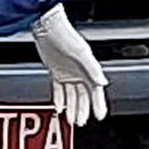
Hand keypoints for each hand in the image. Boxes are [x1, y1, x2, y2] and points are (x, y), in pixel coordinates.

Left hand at [34, 7, 108, 129]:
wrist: (47, 26)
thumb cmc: (65, 34)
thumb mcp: (80, 53)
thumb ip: (92, 68)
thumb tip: (102, 82)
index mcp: (88, 68)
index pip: (96, 90)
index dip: (98, 103)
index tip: (99, 115)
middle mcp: (79, 72)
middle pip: (82, 95)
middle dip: (82, 110)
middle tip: (81, 122)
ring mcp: (67, 72)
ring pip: (71, 95)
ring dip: (71, 107)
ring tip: (71, 119)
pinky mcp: (56, 71)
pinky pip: (59, 89)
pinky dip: (60, 99)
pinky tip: (59, 107)